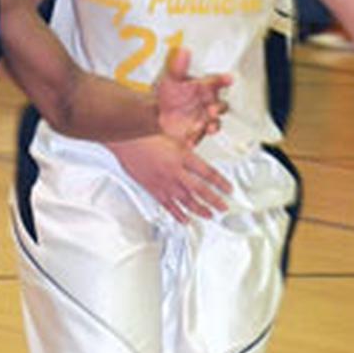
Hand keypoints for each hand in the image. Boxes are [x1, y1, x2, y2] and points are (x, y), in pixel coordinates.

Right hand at [110, 135, 231, 223]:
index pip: (208, 173)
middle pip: (200, 190)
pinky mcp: (152, 188)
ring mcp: (163, 182)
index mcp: (182, 156)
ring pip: (185, 200)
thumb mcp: (172, 136)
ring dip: (199, 209)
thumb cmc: (144, 133)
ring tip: (209, 215)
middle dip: (214, 200)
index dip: (221, 183)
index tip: (229, 189)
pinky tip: (184, 219)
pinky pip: (167, 204)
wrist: (125, 138)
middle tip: (223, 207)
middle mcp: (175, 171)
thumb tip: (196, 153)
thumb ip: (185, 147)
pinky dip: (177, 213)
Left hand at [154, 49, 231, 145]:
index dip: (224, 80)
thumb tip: (183, 51)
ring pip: (215, 123)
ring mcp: (204, 119)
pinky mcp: (197, 132)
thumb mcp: (172, 79)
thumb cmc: (169, 95)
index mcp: (205, 88)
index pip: (217, 82)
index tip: (228, 79)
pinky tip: (189, 140)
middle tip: (212, 109)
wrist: (157, 113)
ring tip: (208, 127)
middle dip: (219, 108)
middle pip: (221, 106)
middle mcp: (208, 103)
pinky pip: (199, 137)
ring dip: (213, 126)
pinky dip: (195, 139)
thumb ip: (178, 67)